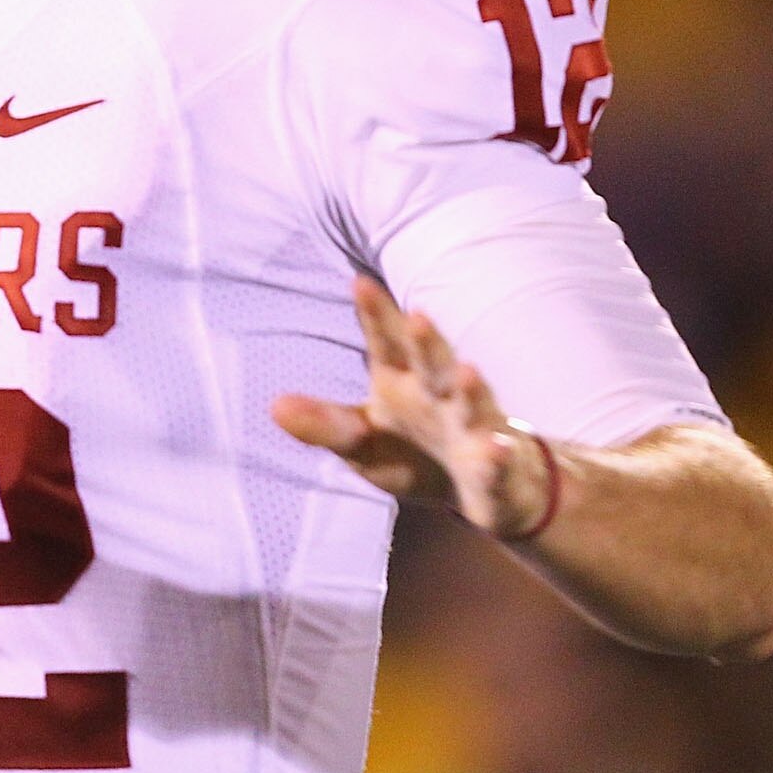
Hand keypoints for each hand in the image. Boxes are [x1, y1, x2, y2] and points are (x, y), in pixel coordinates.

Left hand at [273, 277, 557, 540]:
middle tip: (418, 315)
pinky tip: (496, 450)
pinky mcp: (496, 468)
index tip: (359, 282)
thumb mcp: (362, 442)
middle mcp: (441, 395)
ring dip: (471, 388)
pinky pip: (497, 462)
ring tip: (466, 370)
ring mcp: (474, 428)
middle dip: (427, 340)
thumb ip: (325, 423)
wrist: (481, 490)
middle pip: (434, 362)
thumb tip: (274, 405)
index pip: (388, 342)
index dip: (376, 315)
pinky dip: (497, 456)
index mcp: (404, 380)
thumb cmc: (415, 455)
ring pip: (474, 404)